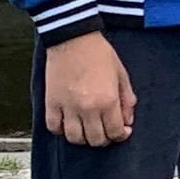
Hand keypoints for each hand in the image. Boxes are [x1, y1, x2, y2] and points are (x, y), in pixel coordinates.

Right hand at [40, 32, 135, 147]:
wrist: (72, 38)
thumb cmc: (98, 53)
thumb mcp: (121, 74)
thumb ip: (127, 99)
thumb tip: (128, 120)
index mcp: (108, 100)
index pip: (115, 132)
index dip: (121, 135)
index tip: (122, 131)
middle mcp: (87, 108)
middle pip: (95, 140)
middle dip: (104, 139)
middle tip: (105, 131)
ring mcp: (67, 107)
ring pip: (74, 138)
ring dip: (83, 138)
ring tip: (87, 129)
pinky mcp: (51, 103)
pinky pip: (54, 127)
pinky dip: (61, 130)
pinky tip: (69, 123)